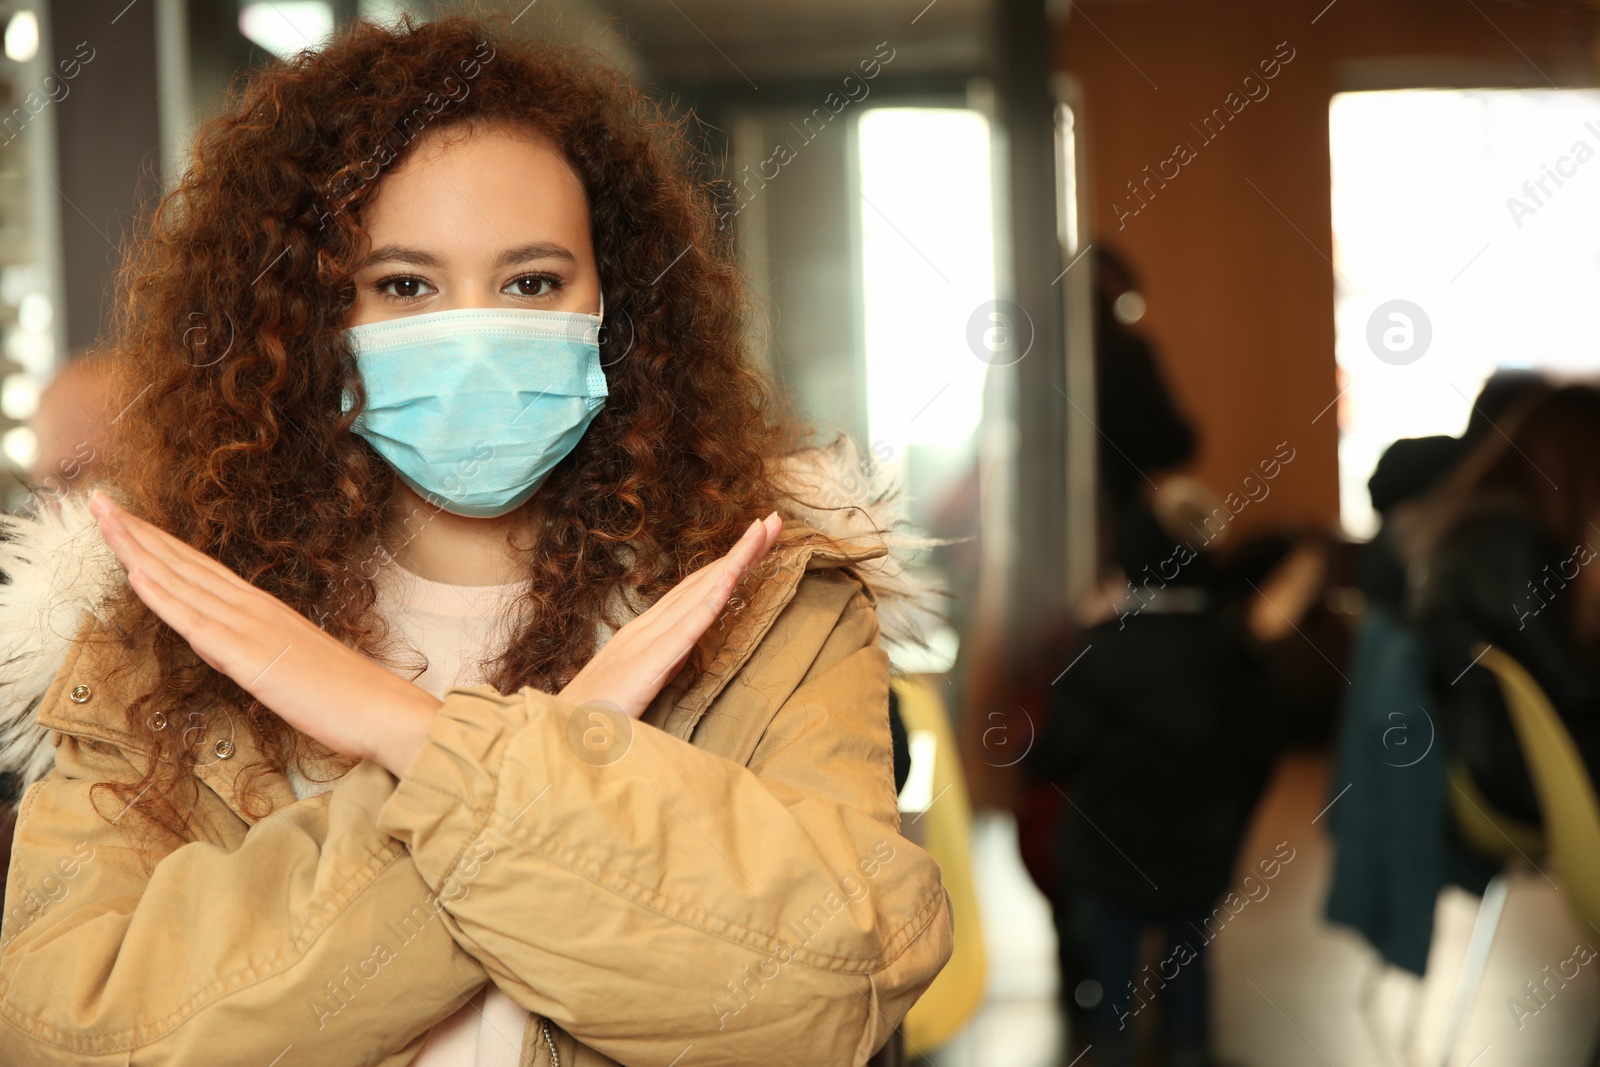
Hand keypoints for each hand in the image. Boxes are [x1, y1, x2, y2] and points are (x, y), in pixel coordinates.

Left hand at [87, 488, 440, 777]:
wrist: (381, 710)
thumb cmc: (346, 694)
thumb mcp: (293, 664)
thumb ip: (258, 649)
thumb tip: (226, 647)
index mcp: (263, 609)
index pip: (200, 567)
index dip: (160, 541)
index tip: (126, 518)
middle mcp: (253, 608)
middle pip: (184, 562)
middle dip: (137, 531)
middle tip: (98, 501)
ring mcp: (249, 629)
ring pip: (181, 581)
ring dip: (138, 549)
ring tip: (104, 520)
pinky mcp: (247, 657)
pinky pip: (194, 622)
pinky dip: (161, 594)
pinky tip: (135, 573)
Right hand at [559, 512, 782, 717]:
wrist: (558, 735)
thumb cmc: (592, 719)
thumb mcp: (633, 688)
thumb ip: (656, 668)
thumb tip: (679, 656)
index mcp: (647, 633)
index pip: (695, 591)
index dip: (728, 564)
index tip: (758, 542)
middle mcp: (648, 627)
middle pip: (704, 581)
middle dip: (743, 550)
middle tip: (775, 520)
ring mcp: (648, 641)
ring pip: (701, 592)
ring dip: (736, 559)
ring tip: (764, 532)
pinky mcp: (651, 662)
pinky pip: (688, 626)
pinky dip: (712, 598)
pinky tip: (733, 576)